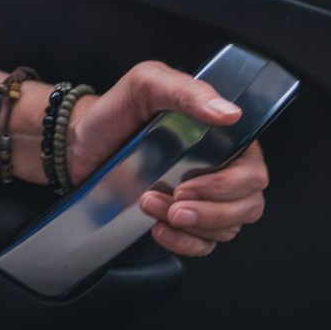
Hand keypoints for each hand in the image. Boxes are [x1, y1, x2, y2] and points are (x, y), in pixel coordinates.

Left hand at [62, 59, 268, 258]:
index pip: (252, 172)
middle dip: (208, 211)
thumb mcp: (146, 85)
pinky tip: (159, 227)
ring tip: (150, 204)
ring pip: (227, 228)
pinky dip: (184, 243)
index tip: (188, 186)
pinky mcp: (185, 218)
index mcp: (223, 138)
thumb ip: (187, 91)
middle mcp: (221, 168)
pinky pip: (204, 244)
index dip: (227, 186)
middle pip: (246, 206)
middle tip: (170, 202)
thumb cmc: (115, 112)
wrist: (78, 143)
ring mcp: (204, 197)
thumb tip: (229, 113)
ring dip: (191, 226)